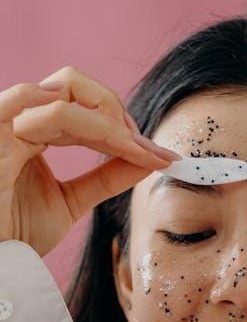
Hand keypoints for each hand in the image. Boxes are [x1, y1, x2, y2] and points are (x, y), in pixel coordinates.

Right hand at [0, 65, 179, 255]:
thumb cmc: (18, 234)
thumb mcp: (71, 202)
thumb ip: (106, 178)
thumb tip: (148, 159)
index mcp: (34, 132)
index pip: (83, 108)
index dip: (121, 125)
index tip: (157, 154)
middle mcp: (20, 121)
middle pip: (74, 87)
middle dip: (117, 115)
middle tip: (146, 149)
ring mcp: (6, 127)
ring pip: (62, 94)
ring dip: (107, 119)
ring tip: (133, 146)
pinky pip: (26, 107)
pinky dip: (69, 112)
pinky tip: (107, 134)